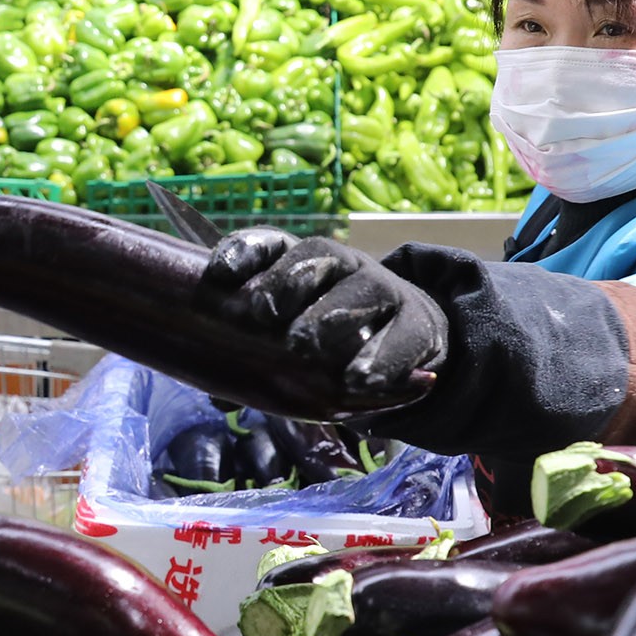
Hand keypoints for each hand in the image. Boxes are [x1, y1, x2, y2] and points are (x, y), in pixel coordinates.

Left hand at [198, 228, 446, 405]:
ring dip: (331, 316)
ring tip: (304, 347)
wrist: (407, 343)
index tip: (222, 274)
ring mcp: (385, 290)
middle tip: (264, 315)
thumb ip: (257, 354)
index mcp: (304, 263)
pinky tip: (358, 380)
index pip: (273, 243)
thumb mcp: (291, 340)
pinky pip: (403, 335)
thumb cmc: (331, 340)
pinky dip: (380, 358)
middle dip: (287, 281)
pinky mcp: (418, 324)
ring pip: (362, 290)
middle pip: (318, 256)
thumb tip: (216, 391)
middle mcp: (344, 266)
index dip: (246, 252)